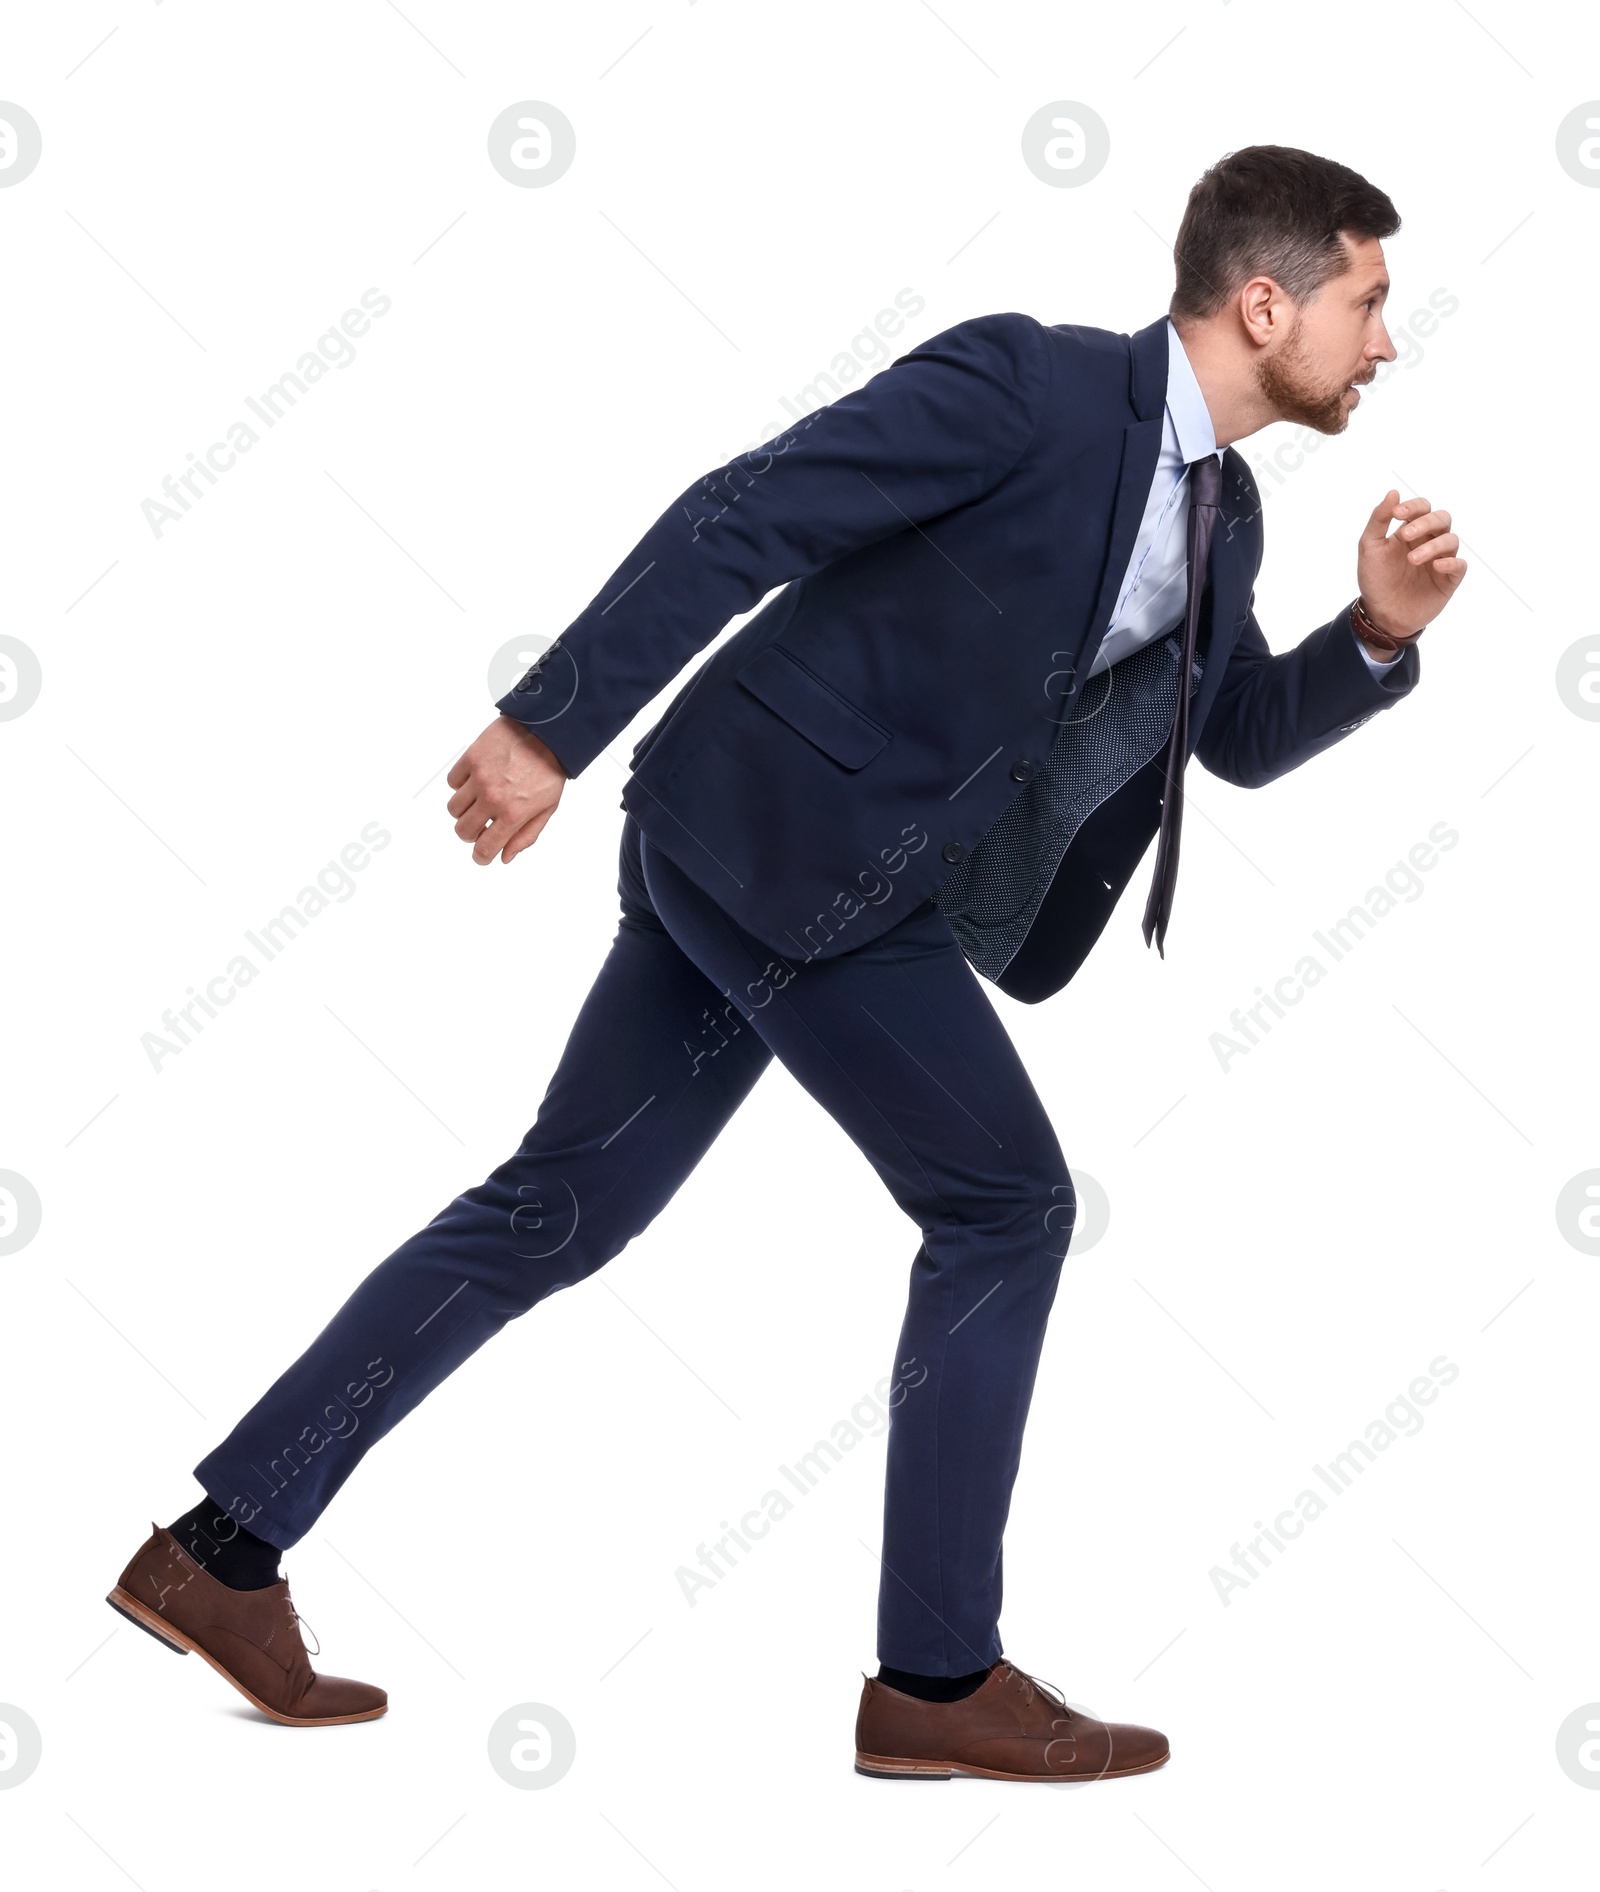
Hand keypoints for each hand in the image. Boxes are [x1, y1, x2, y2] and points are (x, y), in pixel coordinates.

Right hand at [446, 716, 566, 864]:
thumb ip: (526, 836)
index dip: (480, 857)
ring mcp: (479, 777)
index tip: (481, 855)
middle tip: (481, 825)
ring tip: (479, 800)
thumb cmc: (550, 770)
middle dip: (470, 834)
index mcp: (513, 814)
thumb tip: (505, 857)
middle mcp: (493, 798)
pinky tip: (476, 780)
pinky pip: (452, 782)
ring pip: (454, 808)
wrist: (547, 731)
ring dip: (464, 810)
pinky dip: (461, 785)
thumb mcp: (547, 809)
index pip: (484, 848)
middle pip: (462, 831)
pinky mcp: (471, 758)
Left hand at [1355, 490, 1466, 640]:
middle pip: (1441, 519)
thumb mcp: (1369, 547)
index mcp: (1411, 531)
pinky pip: (1459, 565)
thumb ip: (1379, 520)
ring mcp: (1440, 560)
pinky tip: (1436, 566)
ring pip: (1451, 540)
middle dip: (1425, 523)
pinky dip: (1450, 563)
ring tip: (1412, 559)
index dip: (1413, 507)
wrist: (1380, 614)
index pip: (1422, 508)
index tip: (1397, 514)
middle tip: (1405, 536)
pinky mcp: (1448, 580)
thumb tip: (1393, 493)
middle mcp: (1429, 542)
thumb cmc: (1375, 579)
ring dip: (1433, 545)